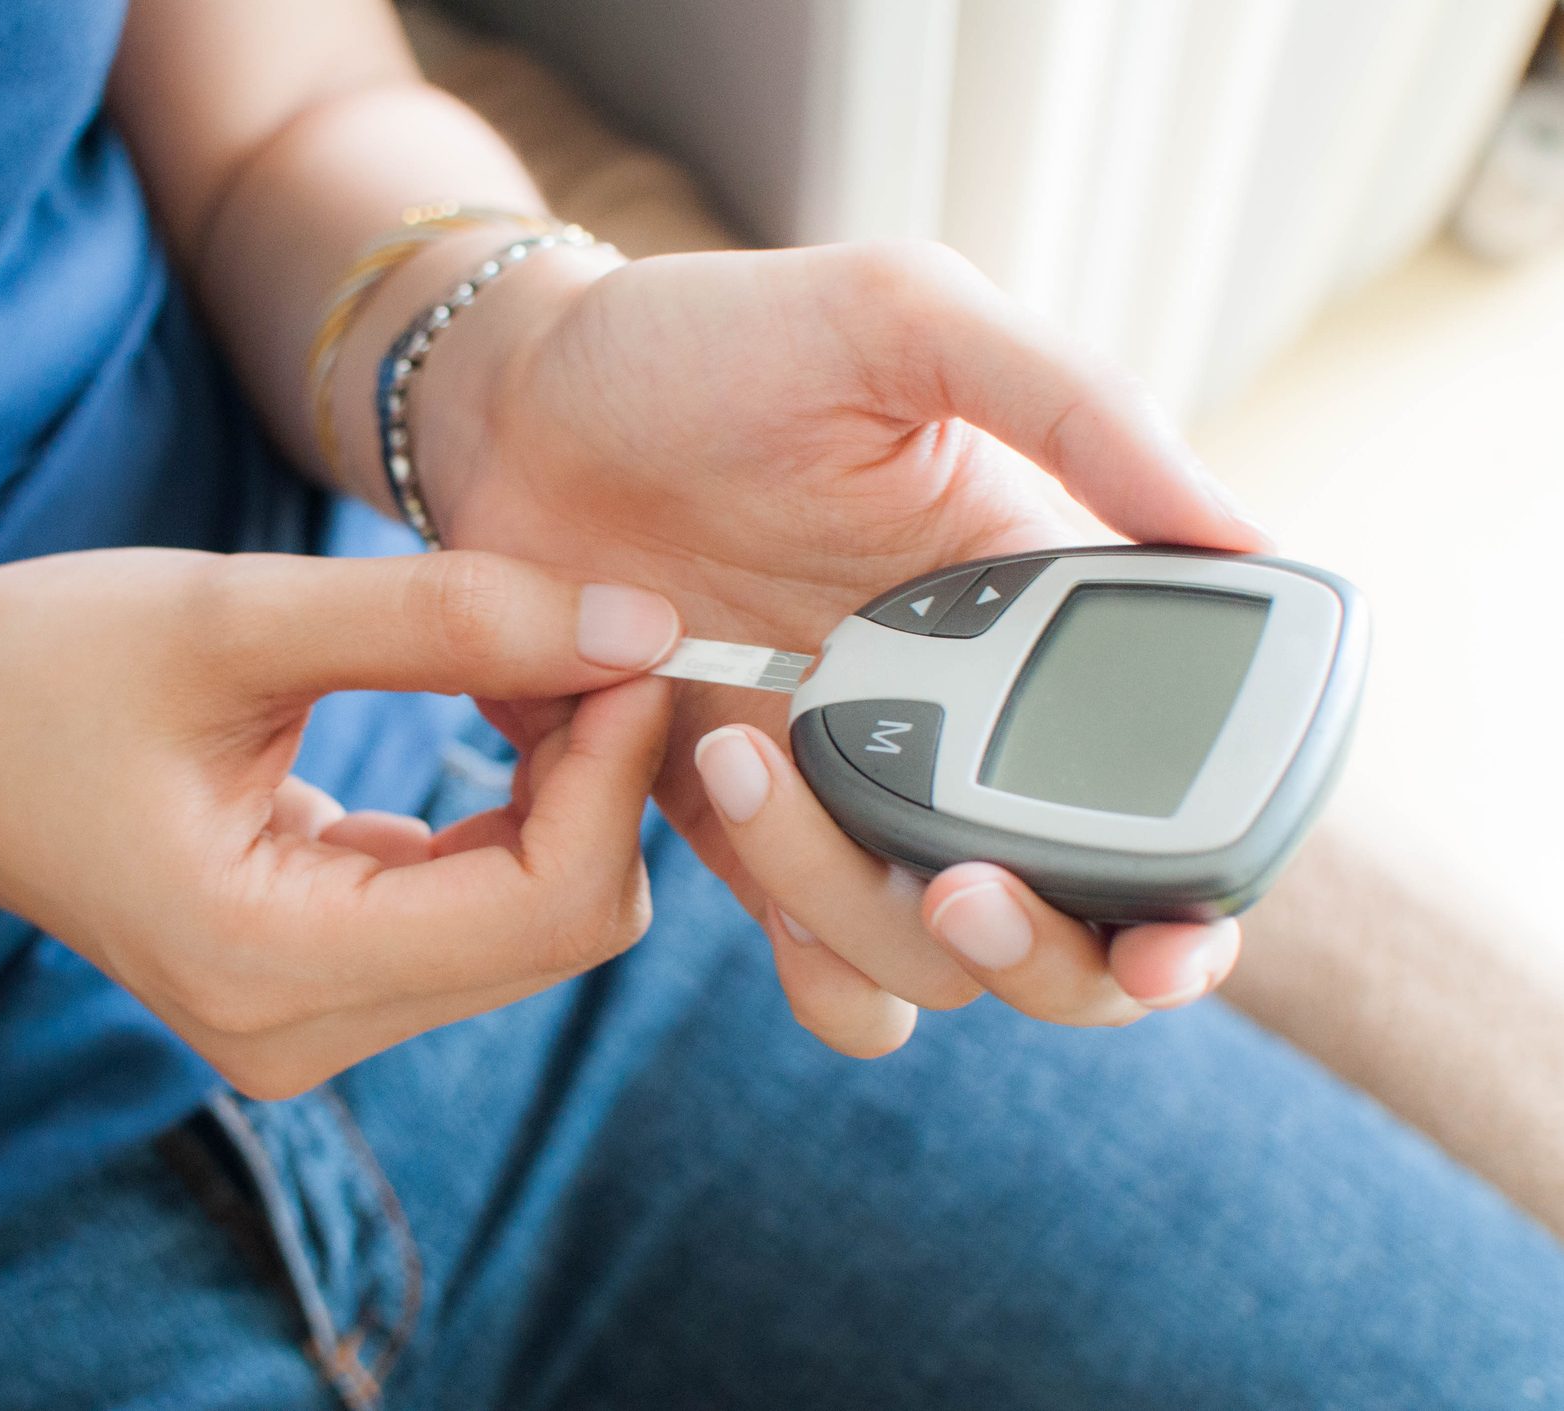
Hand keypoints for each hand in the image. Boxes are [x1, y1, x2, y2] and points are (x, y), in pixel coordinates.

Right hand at [0, 548, 679, 1097]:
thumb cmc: (30, 671)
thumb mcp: (234, 617)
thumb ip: (444, 621)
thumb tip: (643, 623)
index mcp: (269, 964)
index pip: (550, 907)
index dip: (618, 768)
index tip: (624, 633)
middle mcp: (303, 1030)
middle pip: (563, 925)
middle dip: (599, 774)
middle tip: (569, 631)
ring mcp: (312, 1021)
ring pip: (540, 918)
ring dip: (563, 784)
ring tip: (511, 656)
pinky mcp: (321, 982)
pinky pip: (483, 906)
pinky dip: (514, 806)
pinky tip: (479, 706)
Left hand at [419, 241, 1266, 1052]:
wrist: (516, 402)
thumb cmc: (707, 341)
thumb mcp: (899, 320)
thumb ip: (1074, 404)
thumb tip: (1242, 534)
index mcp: (1027, 615)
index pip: (1160, 790)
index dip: (1193, 893)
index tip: (1174, 926)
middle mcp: (958, 724)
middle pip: (1064, 926)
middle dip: (1042, 951)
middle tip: (965, 887)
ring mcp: (848, 787)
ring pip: (926, 958)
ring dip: (875, 924)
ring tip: (749, 762)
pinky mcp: (735, 825)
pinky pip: (811, 954)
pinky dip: (807, 959)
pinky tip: (749, 853)